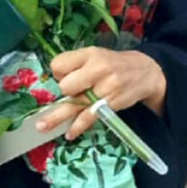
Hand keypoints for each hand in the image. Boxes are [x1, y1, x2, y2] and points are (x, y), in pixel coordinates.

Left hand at [36, 46, 166, 141]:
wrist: (145, 72)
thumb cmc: (113, 64)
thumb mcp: (94, 55)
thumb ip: (75, 65)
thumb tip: (54, 81)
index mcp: (89, 54)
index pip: (58, 64)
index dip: (57, 73)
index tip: (65, 76)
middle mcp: (97, 69)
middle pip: (65, 86)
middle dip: (64, 92)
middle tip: (74, 91)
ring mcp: (105, 88)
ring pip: (75, 104)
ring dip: (57, 117)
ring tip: (41, 127)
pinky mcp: (110, 104)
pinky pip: (89, 117)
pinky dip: (78, 127)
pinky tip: (69, 133)